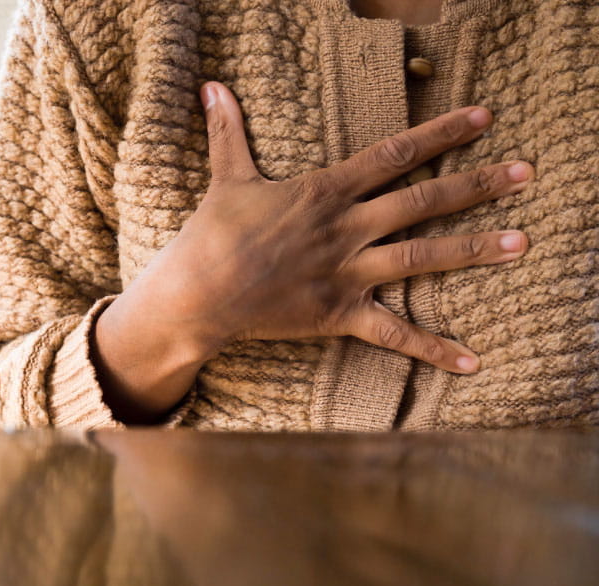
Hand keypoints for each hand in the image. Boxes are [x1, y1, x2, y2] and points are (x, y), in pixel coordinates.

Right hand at [136, 81, 532, 374]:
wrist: (199, 294)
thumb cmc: (212, 234)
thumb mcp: (227, 176)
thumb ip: (229, 130)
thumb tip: (211, 86)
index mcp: (325, 192)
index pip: (394, 154)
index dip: (441, 133)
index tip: (482, 119)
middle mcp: (346, 229)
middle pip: (422, 201)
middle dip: (475, 185)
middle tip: (525, 173)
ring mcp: (347, 273)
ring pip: (421, 257)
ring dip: (473, 249)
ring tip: (520, 243)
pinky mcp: (340, 314)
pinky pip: (394, 333)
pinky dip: (433, 348)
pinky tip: (471, 360)